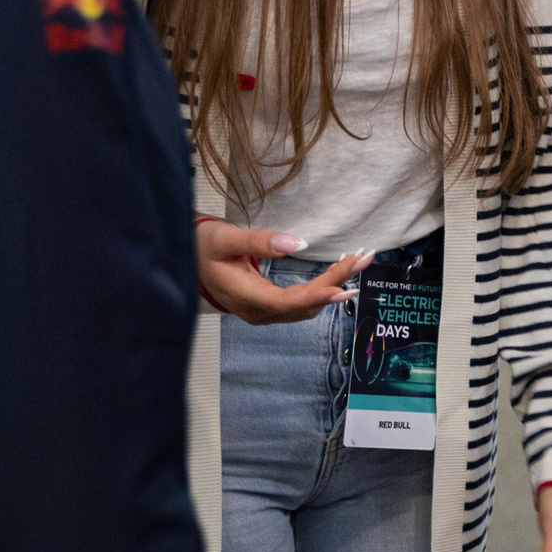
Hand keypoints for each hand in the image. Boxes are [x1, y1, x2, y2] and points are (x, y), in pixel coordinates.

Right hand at [196, 220, 370, 323]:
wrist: (186, 261)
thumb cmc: (202, 246)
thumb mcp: (225, 238)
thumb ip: (259, 241)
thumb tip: (297, 245)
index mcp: (245, 296)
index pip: (288, 302)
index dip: (318, 295)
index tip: (346, 284)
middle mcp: (257, 312)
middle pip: (303, 304)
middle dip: (336, 282)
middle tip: (365, 258)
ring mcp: (262, 313)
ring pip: (304, 306)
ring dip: (332, 287)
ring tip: (358, 263)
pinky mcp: (267, 307)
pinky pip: (299, 304)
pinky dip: (321, 290)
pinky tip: (337, 274)